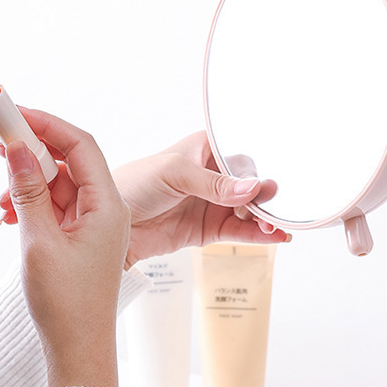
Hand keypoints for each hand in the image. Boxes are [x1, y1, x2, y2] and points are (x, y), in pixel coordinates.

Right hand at [1, 110, 129, 386]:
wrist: (77, 351)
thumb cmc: (66, 305)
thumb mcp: (39, 242)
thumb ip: (28, 192)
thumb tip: (16, 148)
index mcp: (107, 206)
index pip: (80, 145)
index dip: (46, 122)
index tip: (13, 109)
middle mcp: (106, 208)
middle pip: (71, 158)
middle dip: (34, 143)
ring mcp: (94, 222)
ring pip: (61, 181)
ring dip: (30, 174)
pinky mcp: (81, 236)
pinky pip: (57, 203)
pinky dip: (34, 197)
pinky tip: (9, 203)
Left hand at [110, 131, 289, 267]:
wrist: (112, 224)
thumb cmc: (133, 184)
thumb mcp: (174, 174)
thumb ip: (214, 183)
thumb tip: (251, 188)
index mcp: (204, 150)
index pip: (241, 159)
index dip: (254, 174)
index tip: (263, 189)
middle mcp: (212, 175)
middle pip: (251, 186)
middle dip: (264, 199)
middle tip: (270, 212)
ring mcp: (212, 203)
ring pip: (249, 210)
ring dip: (264, 218)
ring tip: (274, 228)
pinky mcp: (208, 229)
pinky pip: (239, 232)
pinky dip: (257, 235)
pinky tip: (274, 237)